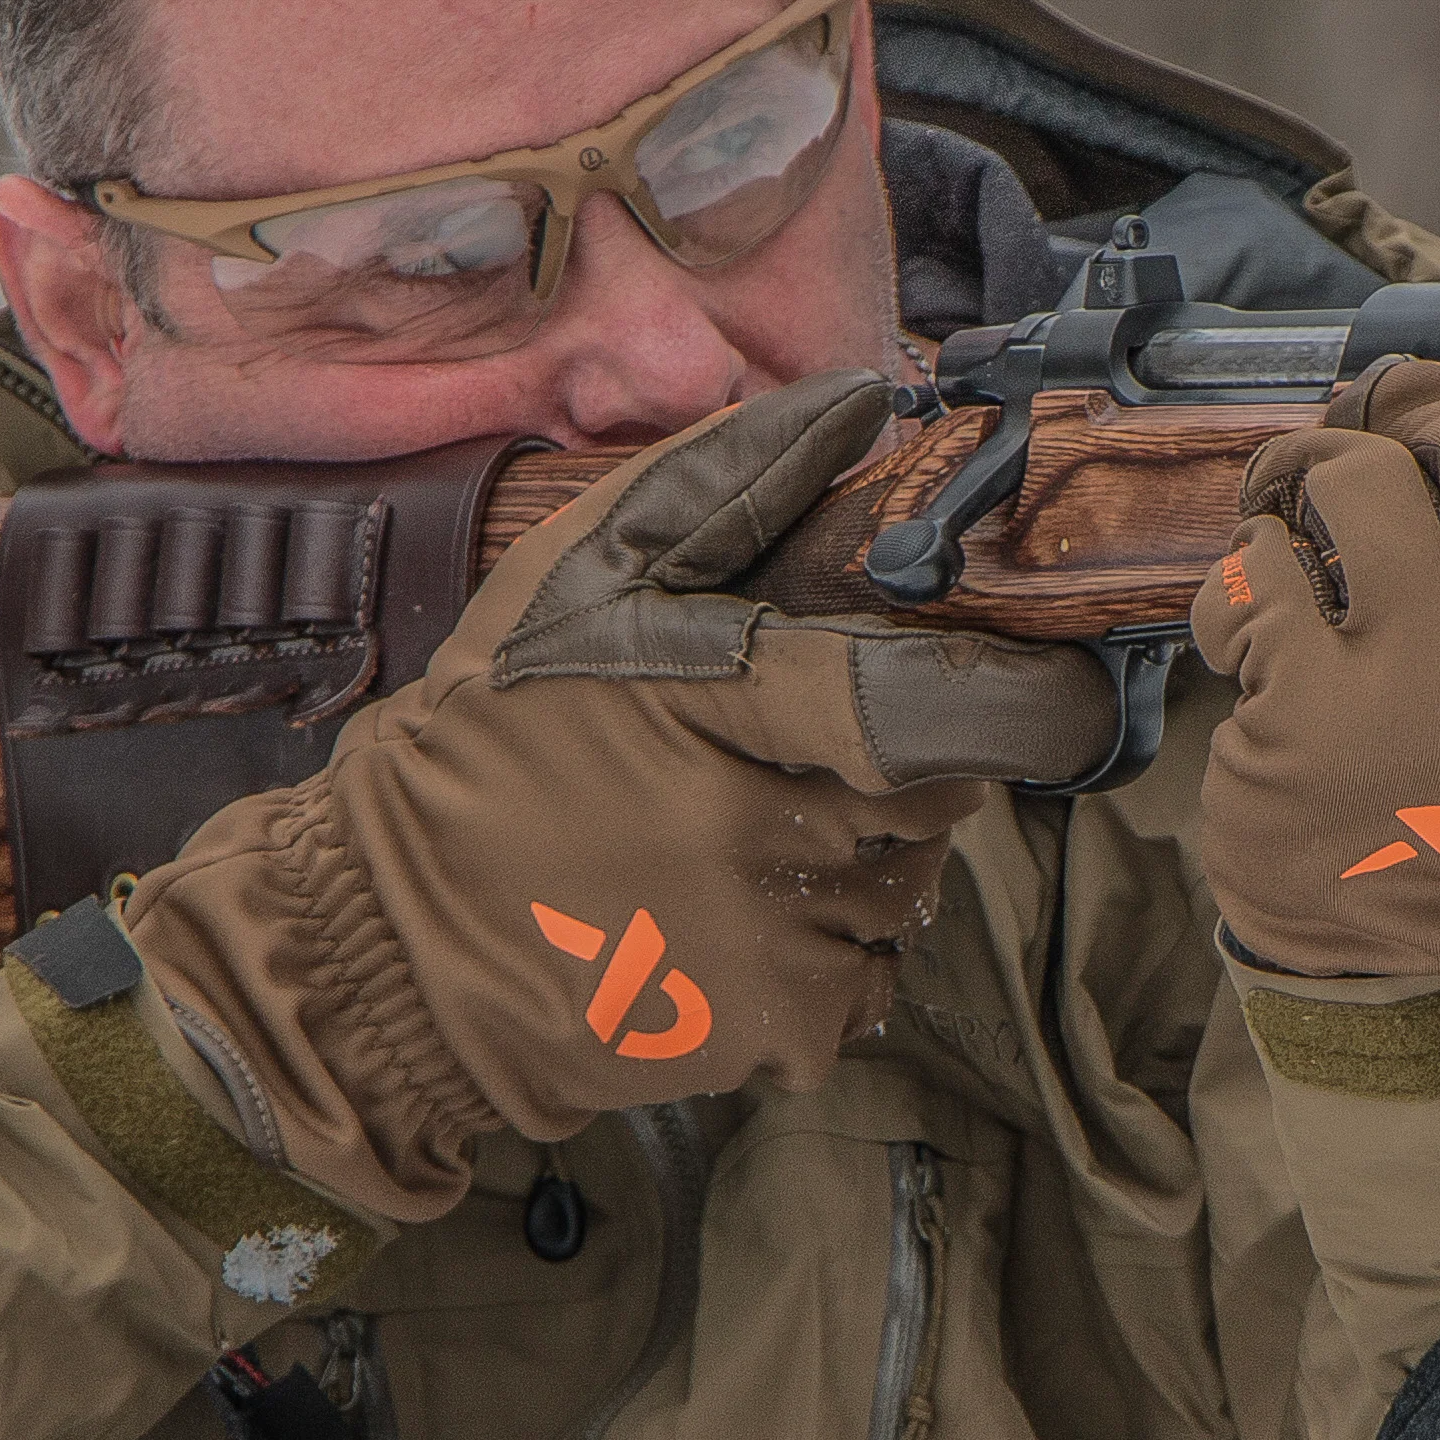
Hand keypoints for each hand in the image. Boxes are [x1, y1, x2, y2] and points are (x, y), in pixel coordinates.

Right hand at [120, 376, 1119, 1209]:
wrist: (387, 944)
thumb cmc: (490, 742)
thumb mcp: (576, 579)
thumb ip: (723, 484)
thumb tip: (858, 406)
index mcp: (710, 699)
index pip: (930, 700)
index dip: (1023, 693)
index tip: (1051, 683)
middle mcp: (749, 829)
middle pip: (940, 790)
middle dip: (904, 766)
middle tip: (798, 754)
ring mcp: (767, 944)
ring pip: (910, 885)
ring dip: (862, 858)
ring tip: (737, 840)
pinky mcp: (771, 1034)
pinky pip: (872, 976)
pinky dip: (830, 950)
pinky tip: (728, 924)